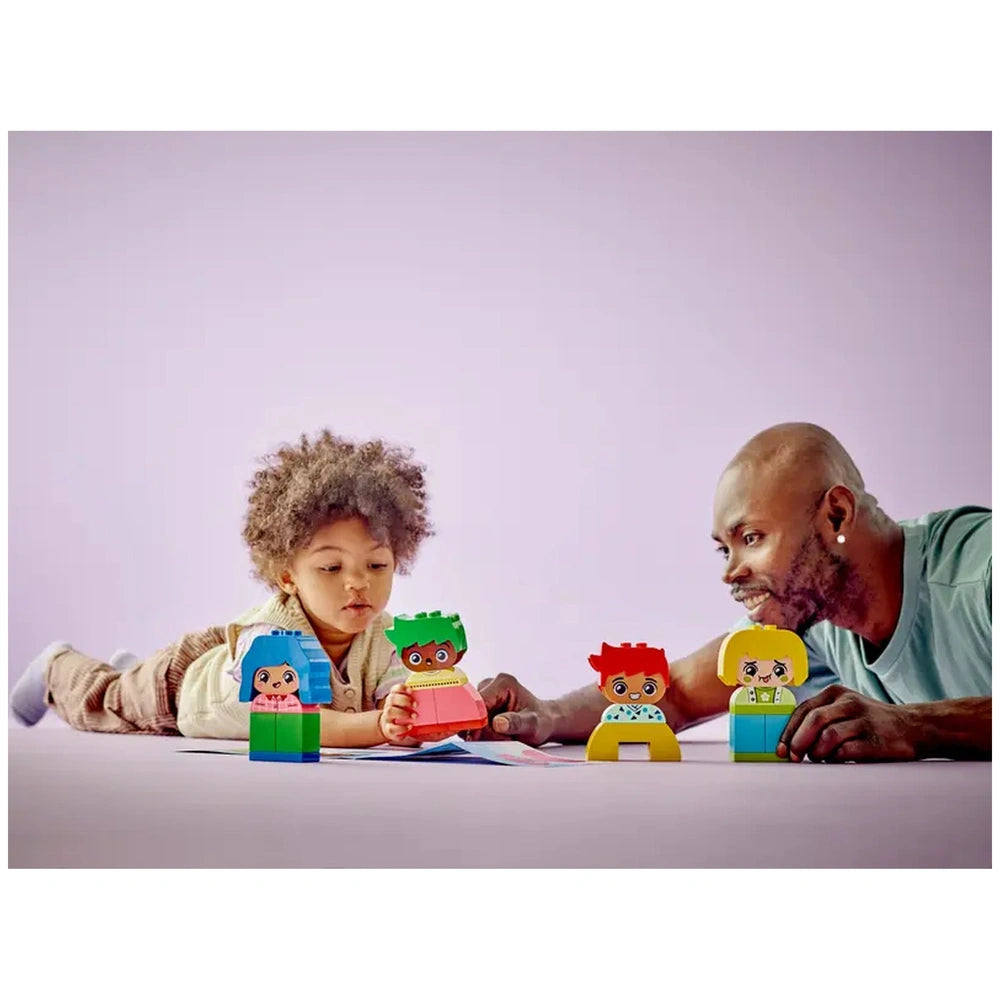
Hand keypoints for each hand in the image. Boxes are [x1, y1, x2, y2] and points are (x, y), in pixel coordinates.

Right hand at [378, 684, 417, 744]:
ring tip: (414, 716)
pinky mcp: (389, 729)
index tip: (411, 690)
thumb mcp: (408, 706)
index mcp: (394, 698)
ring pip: (390, 711)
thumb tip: (441, 701)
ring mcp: (387, 717)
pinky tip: (410, 726)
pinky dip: (401, 727)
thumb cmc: (403, 714)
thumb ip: (418, 701)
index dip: (402, 688)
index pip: (395, 689)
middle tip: (416, 704)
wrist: (390, 728)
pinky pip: (392, 728)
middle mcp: (389, 706)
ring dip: (403, 713)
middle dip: (404, 700)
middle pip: (391, 698)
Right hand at [463, 672, 555, 745]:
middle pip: (473, 712)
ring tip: (504, 737)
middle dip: (484, 731)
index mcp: (503, 683)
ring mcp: (483, 695)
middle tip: (505, 739)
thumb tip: (497, 723)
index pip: (479, 702)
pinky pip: (473, 724)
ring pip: (471, 720)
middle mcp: (490, 685)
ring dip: (484, 734)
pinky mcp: (480, 706)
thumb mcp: (533, 724)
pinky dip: (483, 734)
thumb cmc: (540, 721)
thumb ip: (516, 723)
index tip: (481, 739)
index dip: (477, 722)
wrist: (543, 721)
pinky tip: (497, 736)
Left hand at [777, 684, 917, 762]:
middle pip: (813, 720)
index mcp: (835, 693)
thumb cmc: (869, 722)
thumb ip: (820, 718)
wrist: (912, 728)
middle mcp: (849, 702)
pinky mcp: (875, 740)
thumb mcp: (844, 709)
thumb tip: (789, 741)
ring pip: (828, 736)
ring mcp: (863, 720)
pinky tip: (835, 761)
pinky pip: (845, 752)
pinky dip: (834, 759)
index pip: (803, 709)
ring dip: (817, 752)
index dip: (788, 731)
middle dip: (798, 742)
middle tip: (795, 758)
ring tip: (820, 759)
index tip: (781, 750)